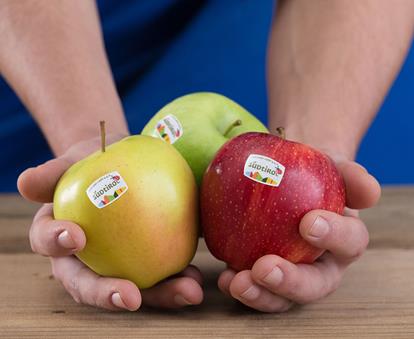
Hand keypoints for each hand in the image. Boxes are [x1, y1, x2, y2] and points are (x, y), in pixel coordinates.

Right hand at [18, 135, 202, 310]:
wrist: (123, 161)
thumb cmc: (95, 160)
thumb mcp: (77, 159)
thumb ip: (54, 171)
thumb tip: (25, 183)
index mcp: (60, 235)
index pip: (50, 244)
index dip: (57, 246)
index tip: (76, 237)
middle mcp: (85, 259)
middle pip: (90, 284)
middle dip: (109, 295)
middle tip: (132, 297)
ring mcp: (117, 265)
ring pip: (132, 289)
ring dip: (158, 295)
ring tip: (186, 292)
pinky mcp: (146, 262)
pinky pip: (159, 275)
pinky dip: (177, 279)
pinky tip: (195, 277)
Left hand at [217, 152, 380, 311]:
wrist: (290, 177)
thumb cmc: (314, 174)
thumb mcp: (332, 166)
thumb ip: (350, 175)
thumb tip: (369, 191)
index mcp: (345, 240)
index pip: (349, 242)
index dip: (334, 235)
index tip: (308, 222)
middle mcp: (322, 265)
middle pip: (315, 284)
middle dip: (291, 281)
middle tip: (265, 269)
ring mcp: (291, 275)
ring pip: (282, 297)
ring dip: (261, 294)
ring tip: (237, 282)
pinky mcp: (263, 276)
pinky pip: (254, 287)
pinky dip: (238, 285)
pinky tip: (224, 277)